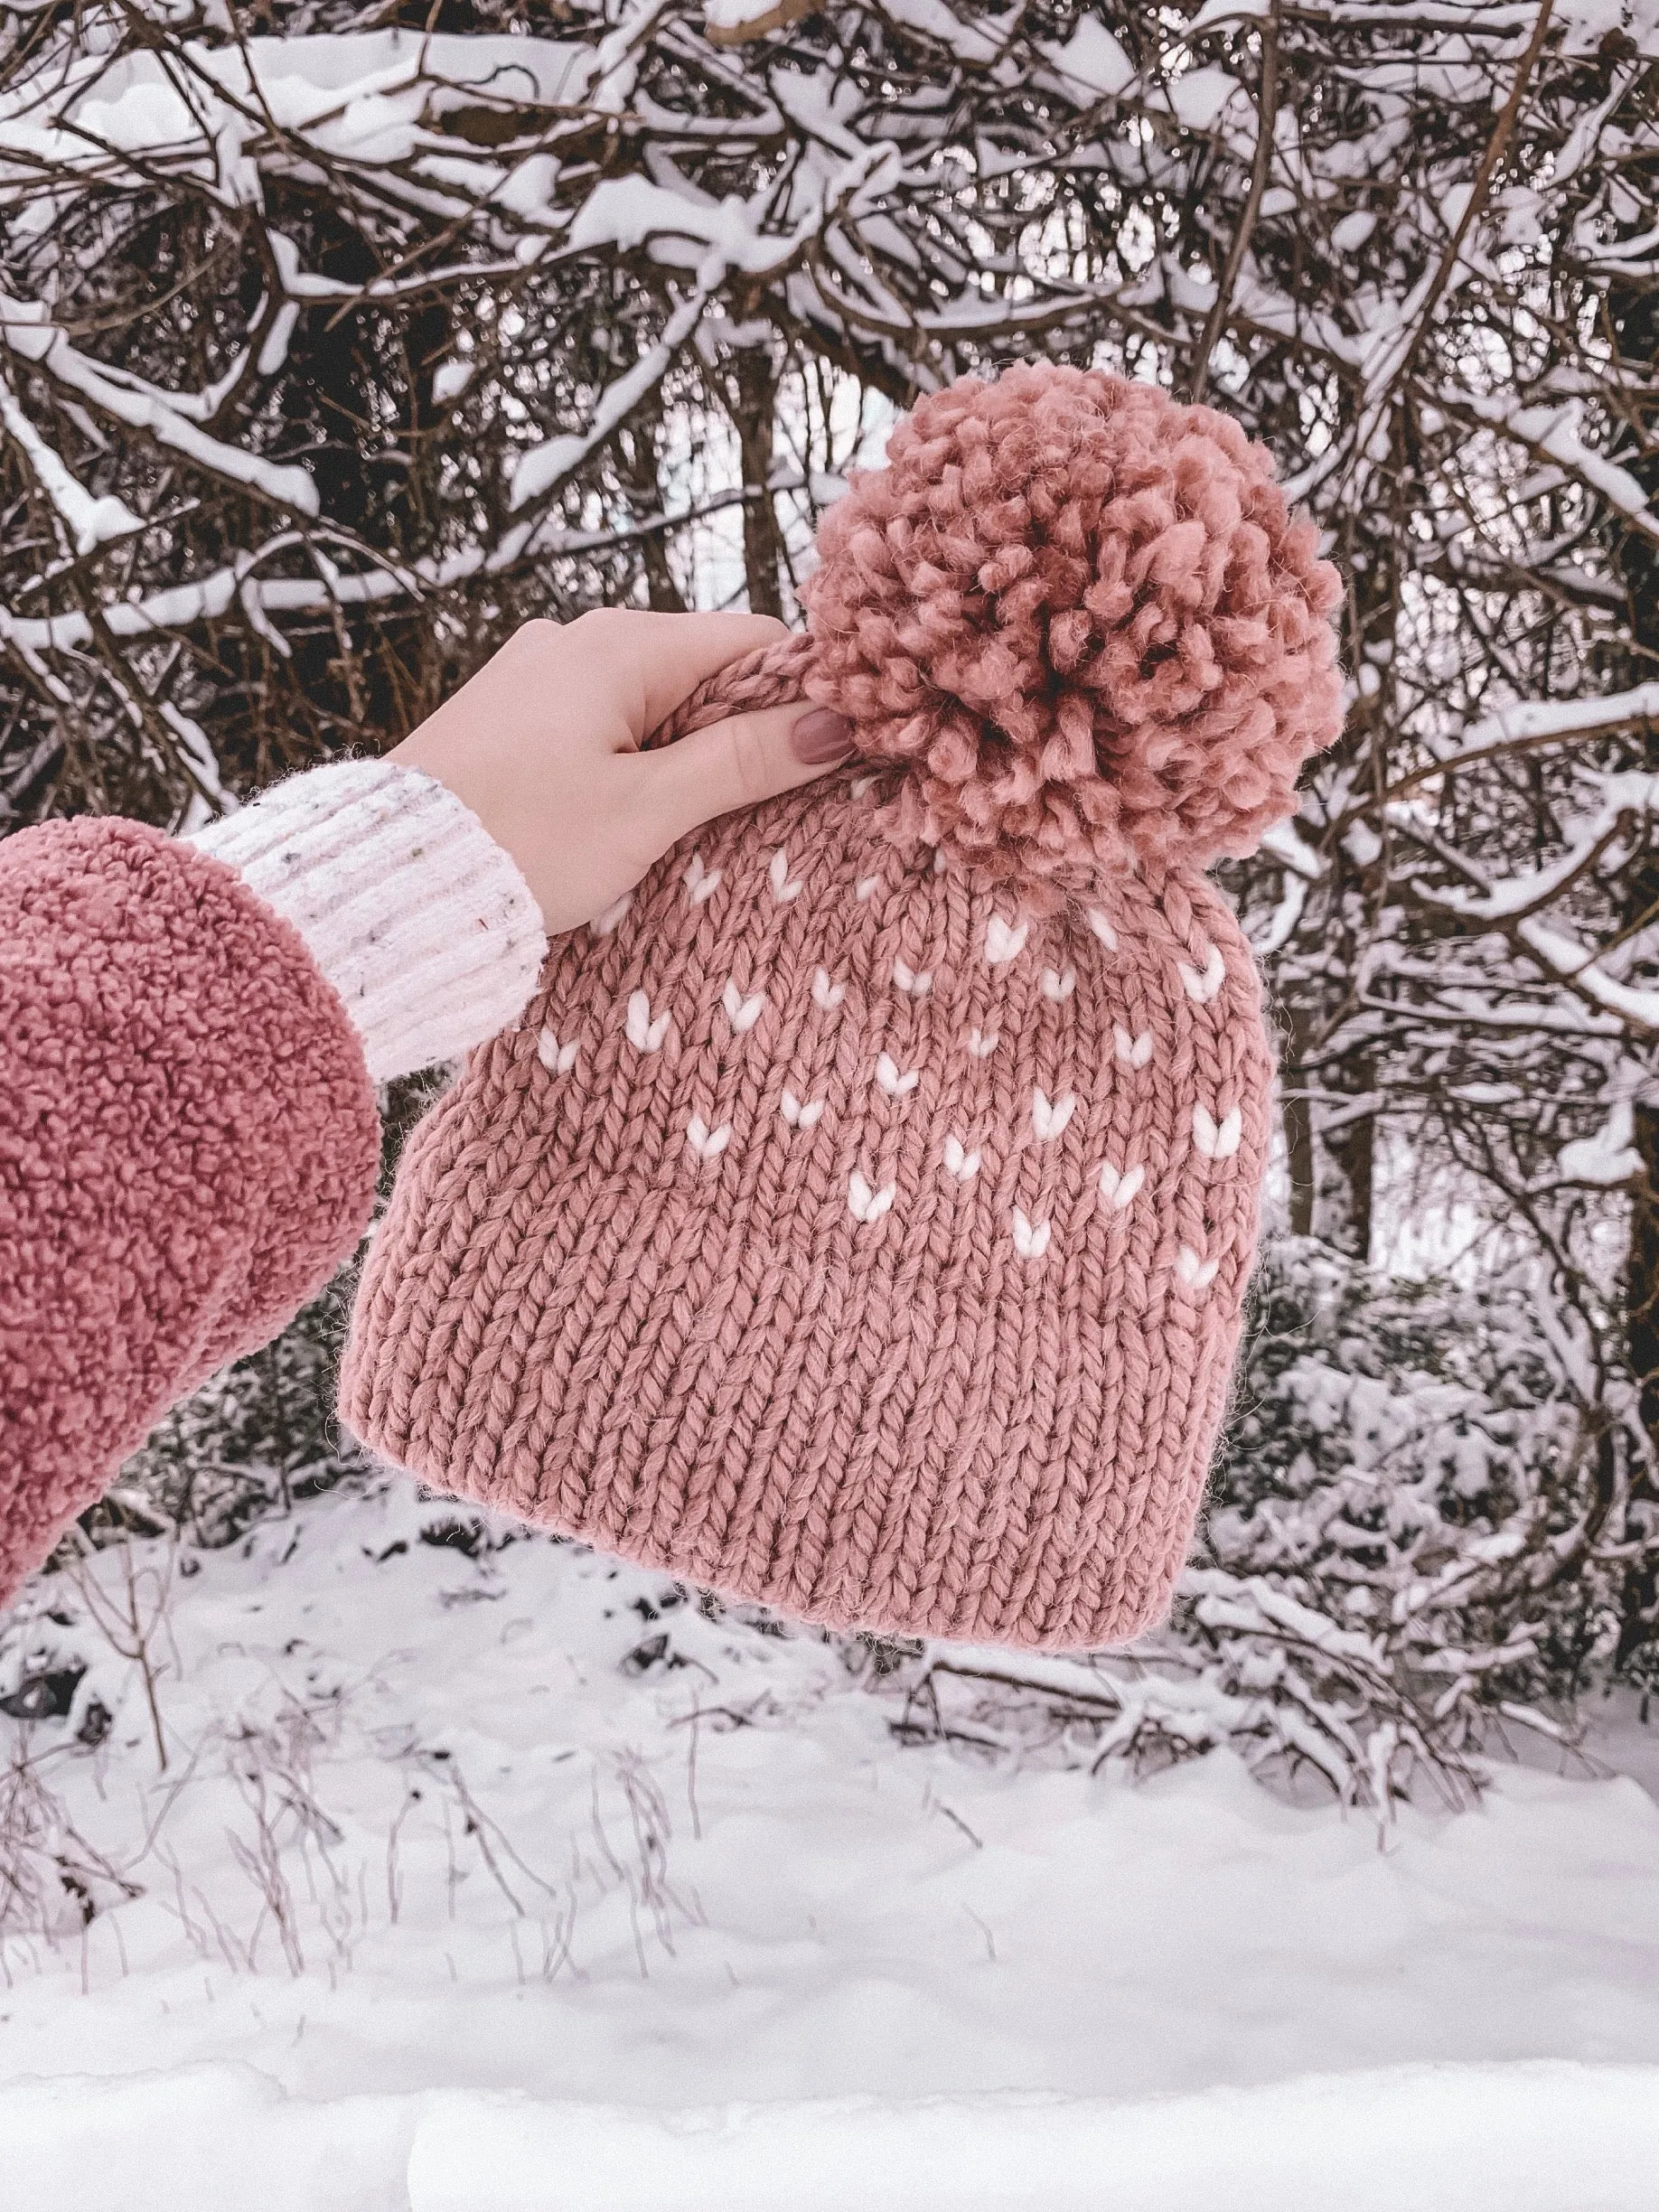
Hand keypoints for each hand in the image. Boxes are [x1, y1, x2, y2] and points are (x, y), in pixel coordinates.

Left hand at [387, 609, 853, 934]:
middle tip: (746, 814)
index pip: (753, 643)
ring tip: (672, 829)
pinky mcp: (507, 715)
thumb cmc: (520, 843)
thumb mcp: (648, 809)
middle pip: (703, 672)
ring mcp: (536, 673)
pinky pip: (596, 724)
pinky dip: (624, 765)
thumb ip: (743, 762)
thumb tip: (833, 723)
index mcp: (621, 643)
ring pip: (650, 703)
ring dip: (678, 759)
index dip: (796, 701)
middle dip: (735, 736)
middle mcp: (576, 637)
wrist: (389, 880)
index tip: (818, 764)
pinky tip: (614, 821)